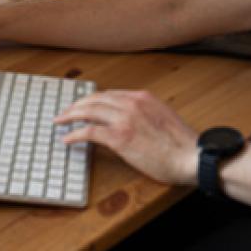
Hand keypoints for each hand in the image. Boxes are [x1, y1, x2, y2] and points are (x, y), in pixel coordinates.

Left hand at [56, 90, 197, 184]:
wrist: (190, 157)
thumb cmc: (181, 144)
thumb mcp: (164, 118)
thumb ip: (146, 114)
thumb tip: (131, 121)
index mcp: (143, 97)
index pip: (110, 94)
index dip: (93, 100)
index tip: (83, 105)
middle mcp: (132, 103)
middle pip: (95, 99)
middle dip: (77, 105)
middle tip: (65, 112)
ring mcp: (125, 119)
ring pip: (88, 111)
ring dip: (71, 115)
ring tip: (60, 121)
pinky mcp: (119, 137)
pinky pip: (89, 132)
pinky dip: (75, 134)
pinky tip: (67, 139)